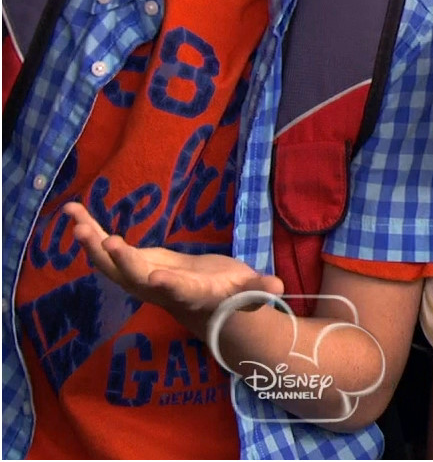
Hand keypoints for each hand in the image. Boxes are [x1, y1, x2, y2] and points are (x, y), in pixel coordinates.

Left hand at [67, 202, 283, 338]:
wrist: (201, 303)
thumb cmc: (228, 293)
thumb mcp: (246, 290)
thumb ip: (258, 289)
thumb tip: (278, 287)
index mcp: (189, 293)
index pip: (178, 291)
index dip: (167, 285)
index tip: (155, 277)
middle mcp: (157, 288)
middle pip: (135, 278)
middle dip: (121, 260)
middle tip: (107, 241)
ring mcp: (138, 276)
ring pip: (111, 265)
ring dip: (93, 245)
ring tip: (78, 222)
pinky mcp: (130, 262)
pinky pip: (104, 247)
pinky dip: (89, 230)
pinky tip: (73, 211)